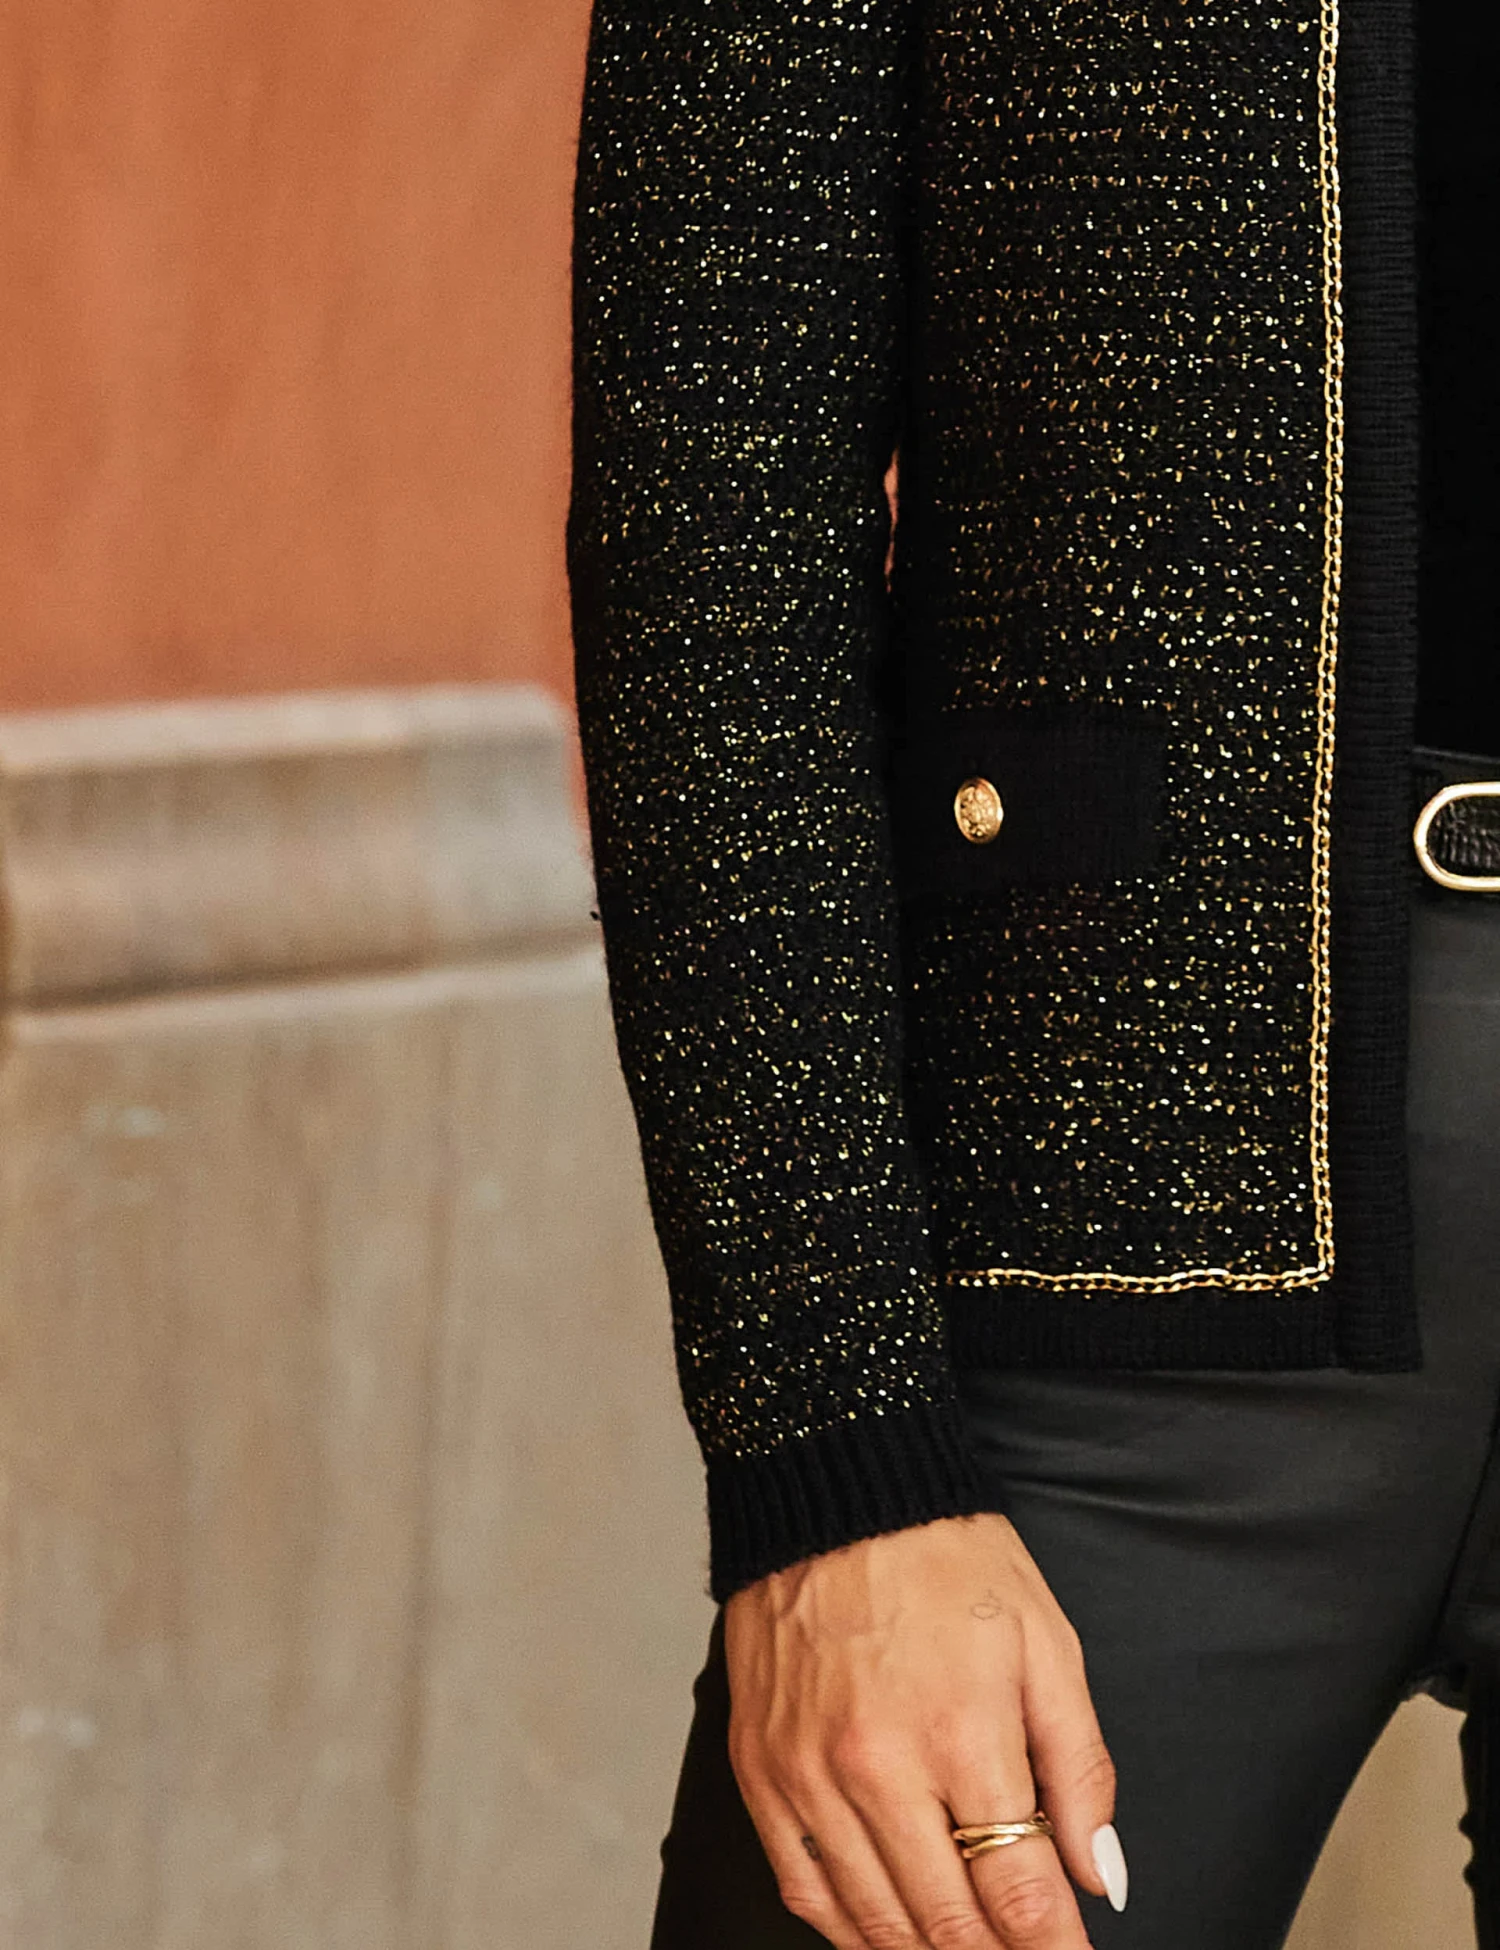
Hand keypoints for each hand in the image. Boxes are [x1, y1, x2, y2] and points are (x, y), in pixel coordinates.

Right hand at [724, 1512, 1123, 1948]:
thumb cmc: (943, 1558)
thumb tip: (1100, 1875)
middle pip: (948, 1926)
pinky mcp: (761, 1769)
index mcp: (960, 1735)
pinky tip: (883, 1935)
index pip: (1019, 1896)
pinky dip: (848, 1931)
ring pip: (874, 1923)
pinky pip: (803, 1888)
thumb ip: (1080, 1769)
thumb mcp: (1046, 1646)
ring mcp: (809, 1775)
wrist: (836, 1491)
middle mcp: (877, 1769)